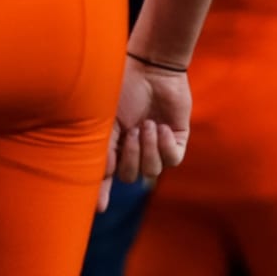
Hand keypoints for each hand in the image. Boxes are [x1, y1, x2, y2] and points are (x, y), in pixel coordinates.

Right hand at [99, 58, 190, 212]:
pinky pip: (172, 160)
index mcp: (114, 141)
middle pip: (132, 176)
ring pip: (153, 170)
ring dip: (148, 149)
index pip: (108, 173)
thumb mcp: (106, 118)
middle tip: (130, 132)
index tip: (100, 208)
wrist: (150, 68)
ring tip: (146, 124)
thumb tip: (101, 177)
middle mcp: (134, 146)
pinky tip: (159, 126)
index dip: (103, 191)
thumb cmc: (122, 88)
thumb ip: (103, 148)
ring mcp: (155, 144)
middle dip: (131, 157)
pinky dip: (164, 145)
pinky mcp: (176, 141)